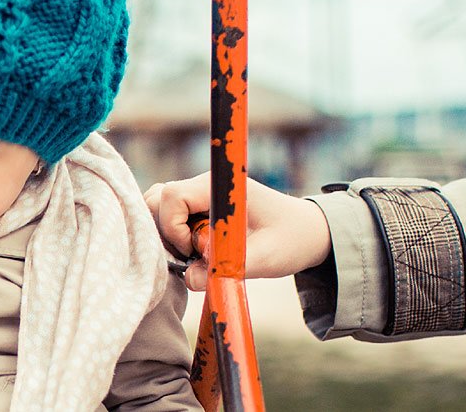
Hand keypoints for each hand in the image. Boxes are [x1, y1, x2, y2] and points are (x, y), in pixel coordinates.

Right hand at [143, 171, 331, 289]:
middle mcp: (204, 186)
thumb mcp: (265, 259)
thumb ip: (225, 270)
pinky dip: (172, 237)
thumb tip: (189, 280)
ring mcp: (199, 196)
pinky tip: (193, 254)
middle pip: (157, 199)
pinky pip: (168, 217)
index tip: (196, 252)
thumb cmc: (291, 240)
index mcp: (219, 188)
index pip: (172, 196)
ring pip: (158, 207)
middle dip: (165, 233)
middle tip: (191, 257)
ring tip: (193, 256)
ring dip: (167, 236)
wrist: (308, 232)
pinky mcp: (198, 209)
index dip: (174, 228)